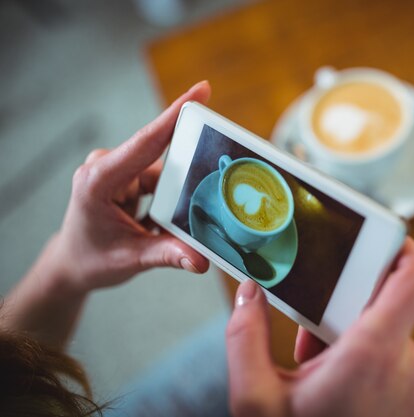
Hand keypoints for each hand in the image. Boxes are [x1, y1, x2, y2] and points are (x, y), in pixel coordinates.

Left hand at [51, 81, 210, 292]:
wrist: (73, 264)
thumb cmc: (92, 259)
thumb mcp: (130, 259)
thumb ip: (166, 255)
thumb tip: (201, 260)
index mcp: (99, 179)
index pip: (146, 142)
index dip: (175, 115)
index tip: (202, 90)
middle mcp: (107, 166)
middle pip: (161, 157)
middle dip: (185, 177)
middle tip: (204, 200)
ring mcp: (118, 169)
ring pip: (164, 172)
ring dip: (176, 196)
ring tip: (169, 225)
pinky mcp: (128, 176)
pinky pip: (161, 179)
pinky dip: (170, 199)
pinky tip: (163, 222)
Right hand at [226, 238, 413, 416]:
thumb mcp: (254, 398)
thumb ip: (245, 335)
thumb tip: (248, 290)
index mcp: (372, 353)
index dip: (406, 247)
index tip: (380, 236)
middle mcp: (406, 364)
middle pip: (389, 305)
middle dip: (348, 306)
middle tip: (310, 330)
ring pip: (388, 334)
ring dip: (352, 337)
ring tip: (313, 366)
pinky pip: (394, 360)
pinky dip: (365, 359)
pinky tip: (332, 384)